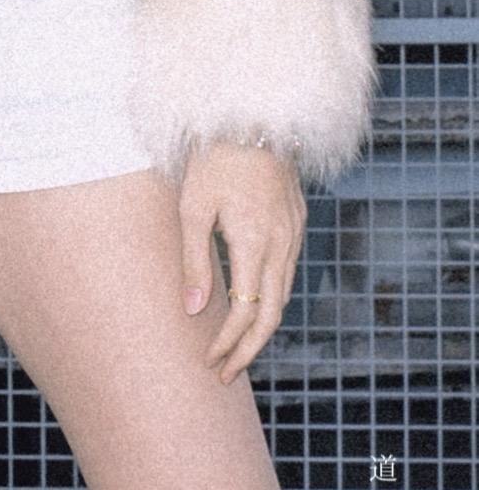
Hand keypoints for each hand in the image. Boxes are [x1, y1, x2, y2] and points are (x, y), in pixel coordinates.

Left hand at [178, 142, 306, 386]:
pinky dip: (271, 297)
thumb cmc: (214, 160)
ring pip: (283, 295)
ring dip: (261, 326)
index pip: (246, 312)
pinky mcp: (296, 222)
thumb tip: (194, 312)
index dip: (228, 343)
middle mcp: (282, 243)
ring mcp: (294, 233)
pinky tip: (252, 304)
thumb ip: (193, 260)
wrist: (252, 117)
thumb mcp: (193, 207)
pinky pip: (287, 272)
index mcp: (255, 242)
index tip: (210, 362)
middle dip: (248, 349)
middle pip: (272, 315)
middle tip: (225, 372)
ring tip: (235, 348)